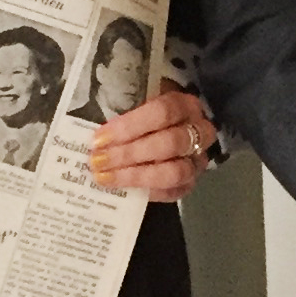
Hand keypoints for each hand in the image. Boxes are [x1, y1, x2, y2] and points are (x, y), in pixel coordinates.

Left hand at [91, 90, 216, 200]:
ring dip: (135, 176)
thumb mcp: (137, 105)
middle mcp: (199, 132)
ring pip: (174, 171)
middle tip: (97, 161)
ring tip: (105, 177)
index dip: (130, 126)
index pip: (162, 112)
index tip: (99, 138)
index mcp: (184, 105)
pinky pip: (172, 191)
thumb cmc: (145, 117)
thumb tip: (96, 135)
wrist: (164, 133)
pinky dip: (145, 191)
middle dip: (129, 154)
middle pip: (169, 143)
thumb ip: (122, 114)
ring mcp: (197, 160)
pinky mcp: (190, 183)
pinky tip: (122, 189)